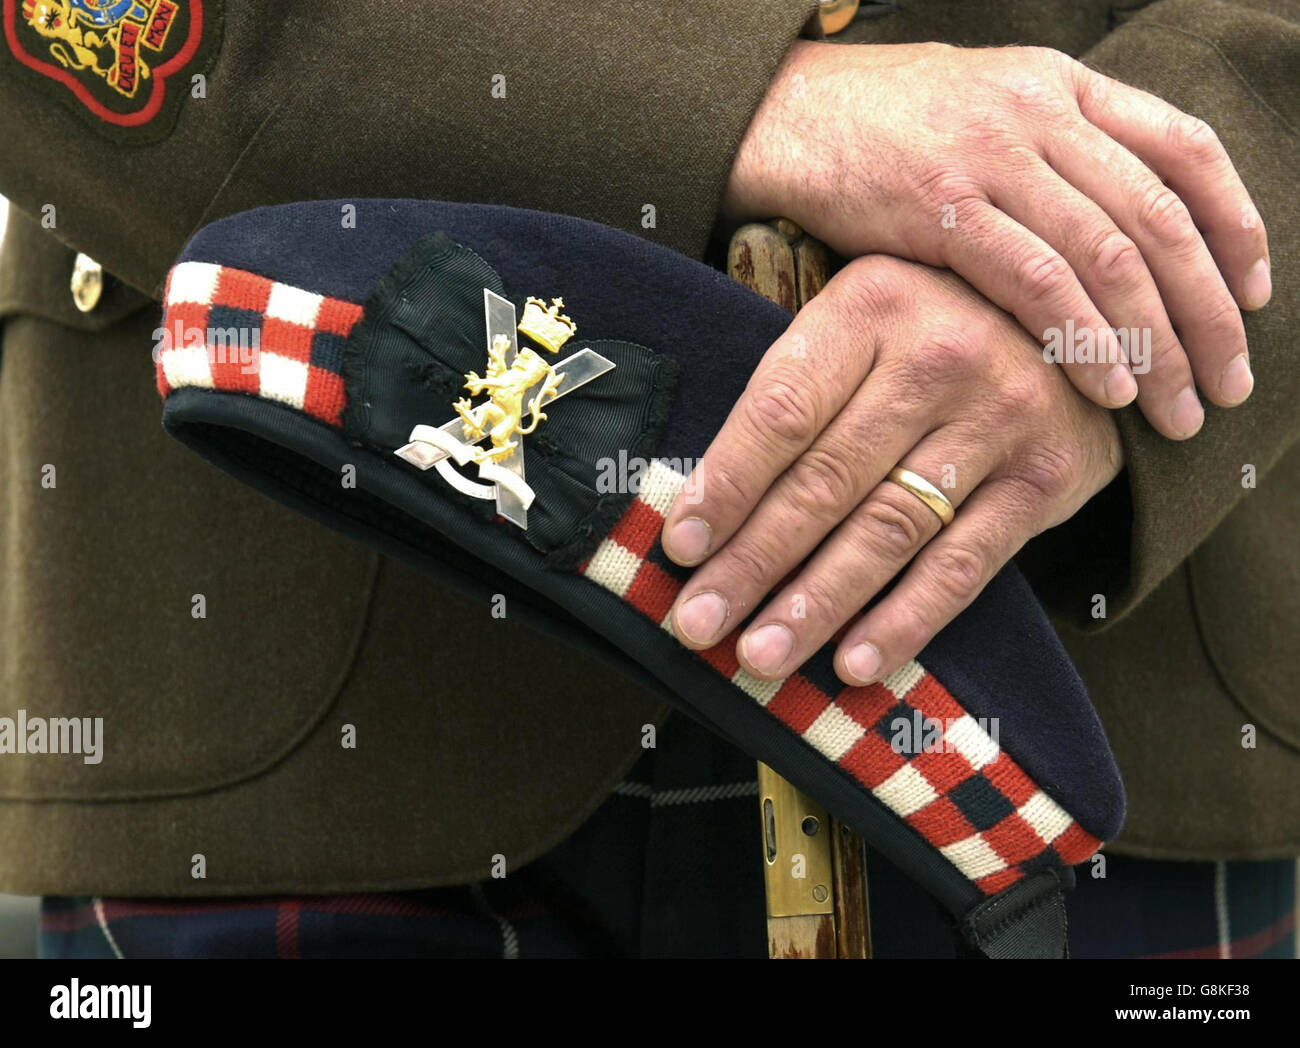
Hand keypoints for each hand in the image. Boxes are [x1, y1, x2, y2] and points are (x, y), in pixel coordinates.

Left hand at [662, 255, 1122, 685]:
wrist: (1083, 324)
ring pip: (887, 530)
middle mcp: (936, 356)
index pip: (782, 410)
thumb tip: (705, 507)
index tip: (679, 549)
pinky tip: (854, 665)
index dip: (727, 484)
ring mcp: (998, 418)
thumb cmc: (932, 329)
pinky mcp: (1043, 480)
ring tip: (759, 656)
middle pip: (826, 480)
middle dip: (753, 563)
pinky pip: (962, 565)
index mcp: (869, 306)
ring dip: (816, 604)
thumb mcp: (863, 319)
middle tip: (697, 623)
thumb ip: (798, 389)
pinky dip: (905, 620)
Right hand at [724, 41, 1268, 438]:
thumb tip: (1122, 233)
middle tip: (1227, 384)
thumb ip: (1060, 150)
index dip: (1237, 227)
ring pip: (1109, 257)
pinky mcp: (941, 208)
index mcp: (1066, 87)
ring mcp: (993, 157)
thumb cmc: (889, 124)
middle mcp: (1042, 114)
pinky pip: (1035, 281)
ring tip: (1174, 407)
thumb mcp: (992, 105)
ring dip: (1154, 343)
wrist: (793, 111)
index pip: (1187, 151)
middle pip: (1160, 219)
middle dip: (1208, 314)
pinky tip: (1107, 388)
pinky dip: (1081, 340)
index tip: (1255, 298)